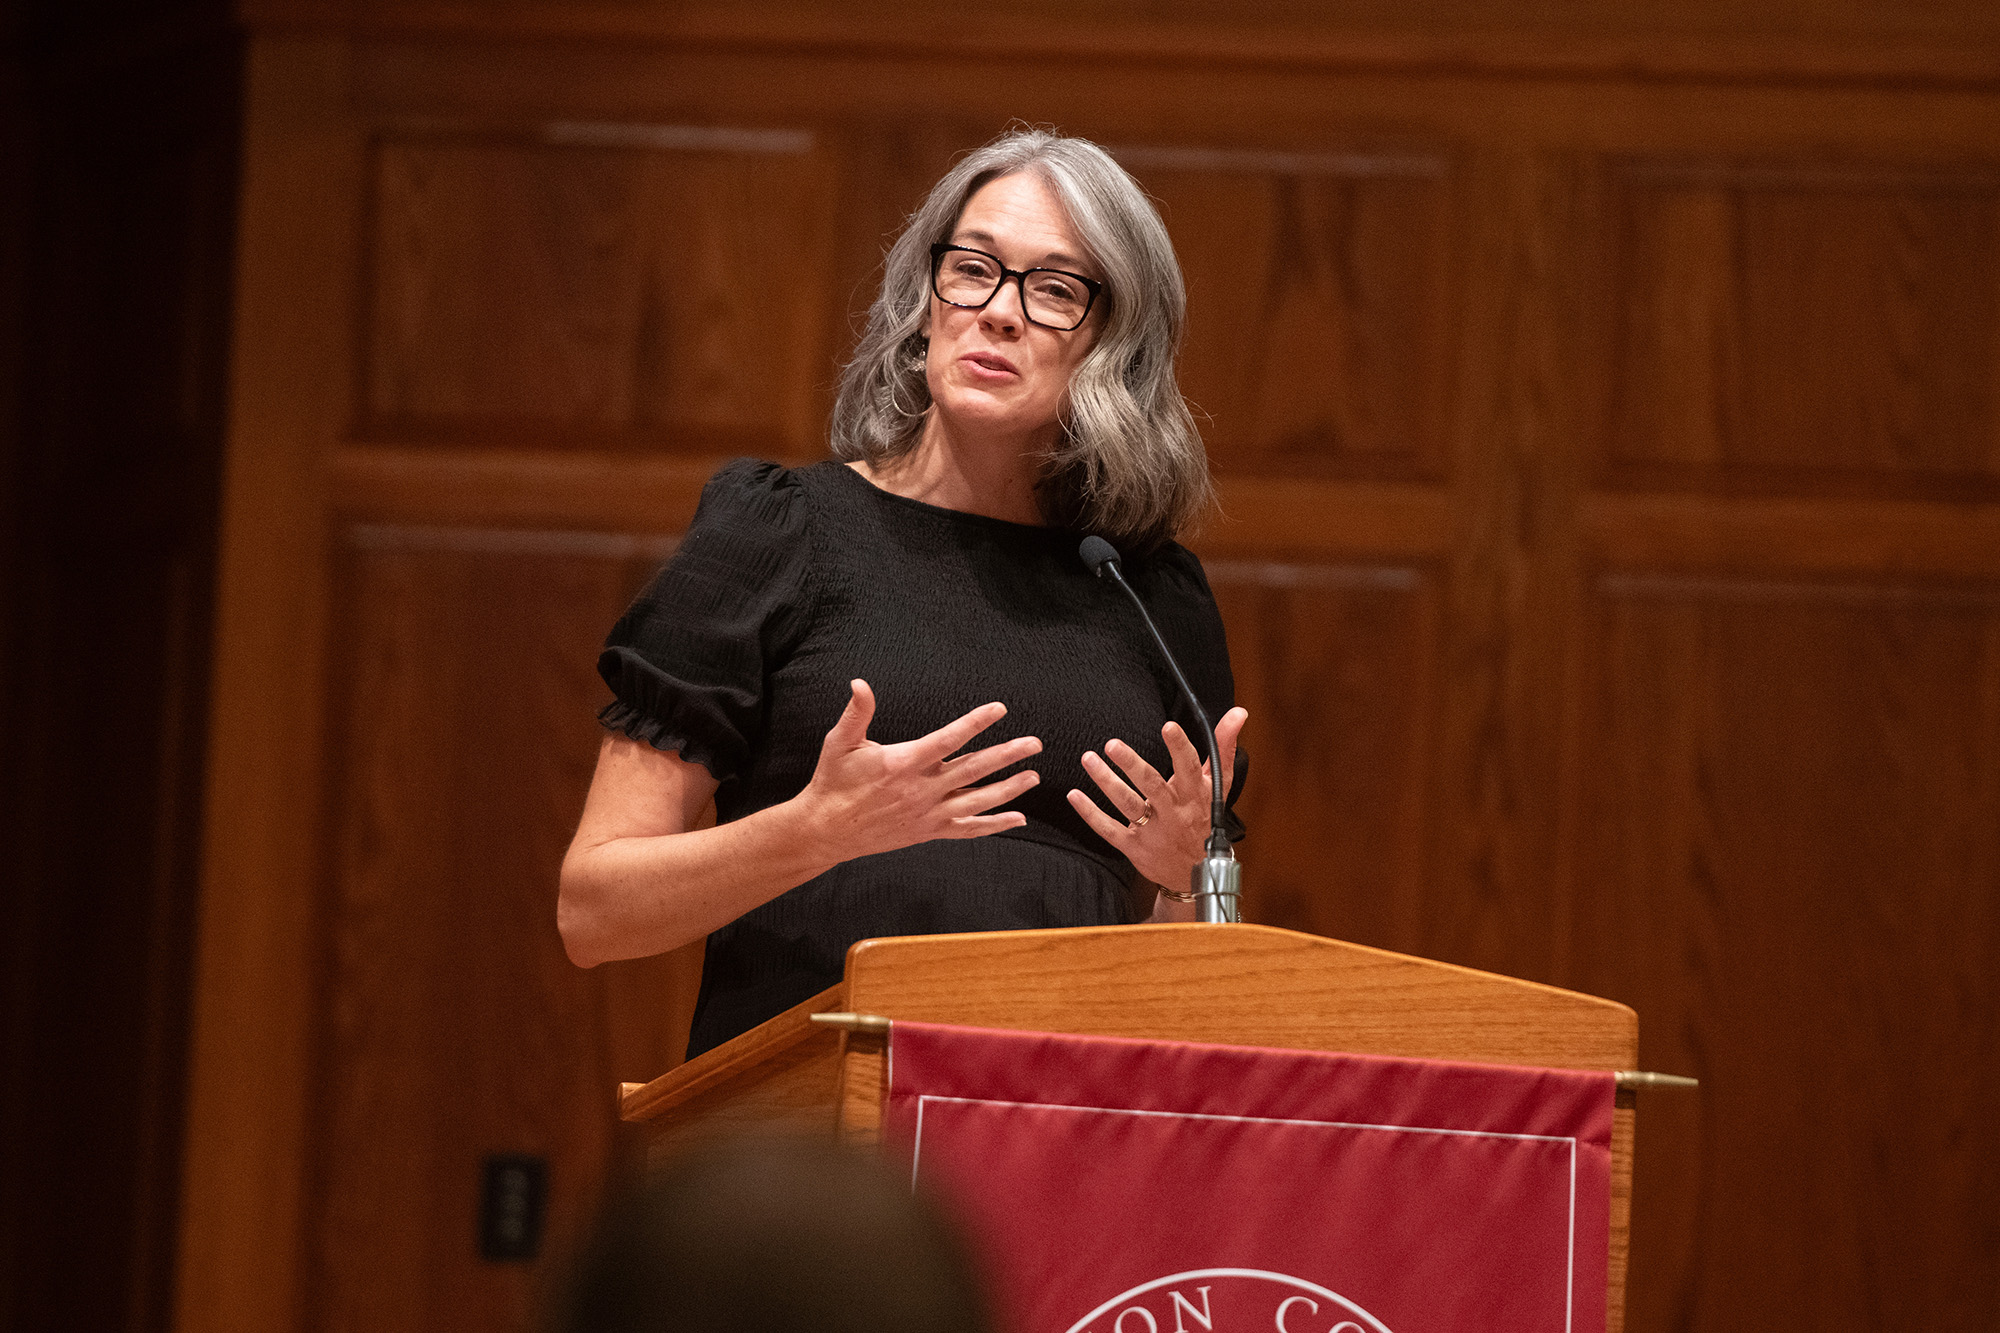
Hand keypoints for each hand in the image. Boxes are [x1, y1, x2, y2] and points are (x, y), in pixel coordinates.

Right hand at [797, 679, 1041, 861]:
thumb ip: (856, 713)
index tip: (1000, 709)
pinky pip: (968, 830)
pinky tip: (1018, 819)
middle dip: (1007, 755)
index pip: (949, 739)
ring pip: (977, 801)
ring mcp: (928, 814)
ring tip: (1034, 777)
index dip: (976, 722)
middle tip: (1035, 743)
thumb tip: (860, 683)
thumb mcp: (839, 743)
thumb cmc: (833, 782)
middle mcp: (921, 790)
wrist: (826, 830)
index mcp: (904, 763)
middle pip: (973, 770)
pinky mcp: (928, 832)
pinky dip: (995, 825)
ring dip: (1009, 789)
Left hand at [1067, 706, 1248, 892]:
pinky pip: (1109, 829)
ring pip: (1128, 804)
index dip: (1180, 748)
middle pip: (1152, 786)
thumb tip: (1238, 713)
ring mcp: (1153, 832)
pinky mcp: (1135, 847)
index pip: (1189, 768)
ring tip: (1088, 759)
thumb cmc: (1205, 818)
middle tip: (1112, 744)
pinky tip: (1074, 794)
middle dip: (1132, 764)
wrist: (1198, 873)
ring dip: (1106, 781)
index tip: (1168, 726)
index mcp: (1195, 795)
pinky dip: (1090, 813)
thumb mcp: (1218, 785)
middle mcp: (1174, 813)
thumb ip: (1223, 747)